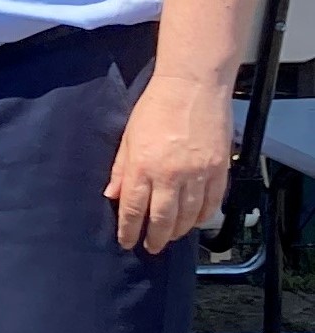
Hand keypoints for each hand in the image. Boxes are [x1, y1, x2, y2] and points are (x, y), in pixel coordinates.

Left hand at [107, 71, 233, 253]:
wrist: (192, 87)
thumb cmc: (156, 107)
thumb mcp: (128, 138)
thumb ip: (121, 170)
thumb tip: (112, 196)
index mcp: (143, 167)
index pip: (134, 210)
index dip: (129, 230)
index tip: (127, 241)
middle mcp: (171, 175)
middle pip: (163, 219)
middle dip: (155, 237)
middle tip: (151, 246)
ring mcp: (198, 173)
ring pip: (190, 216)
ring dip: (179, 231)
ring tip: (171, 236)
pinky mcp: (219, 169)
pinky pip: (213, 202)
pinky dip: (203, 216)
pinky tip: (195, 221)